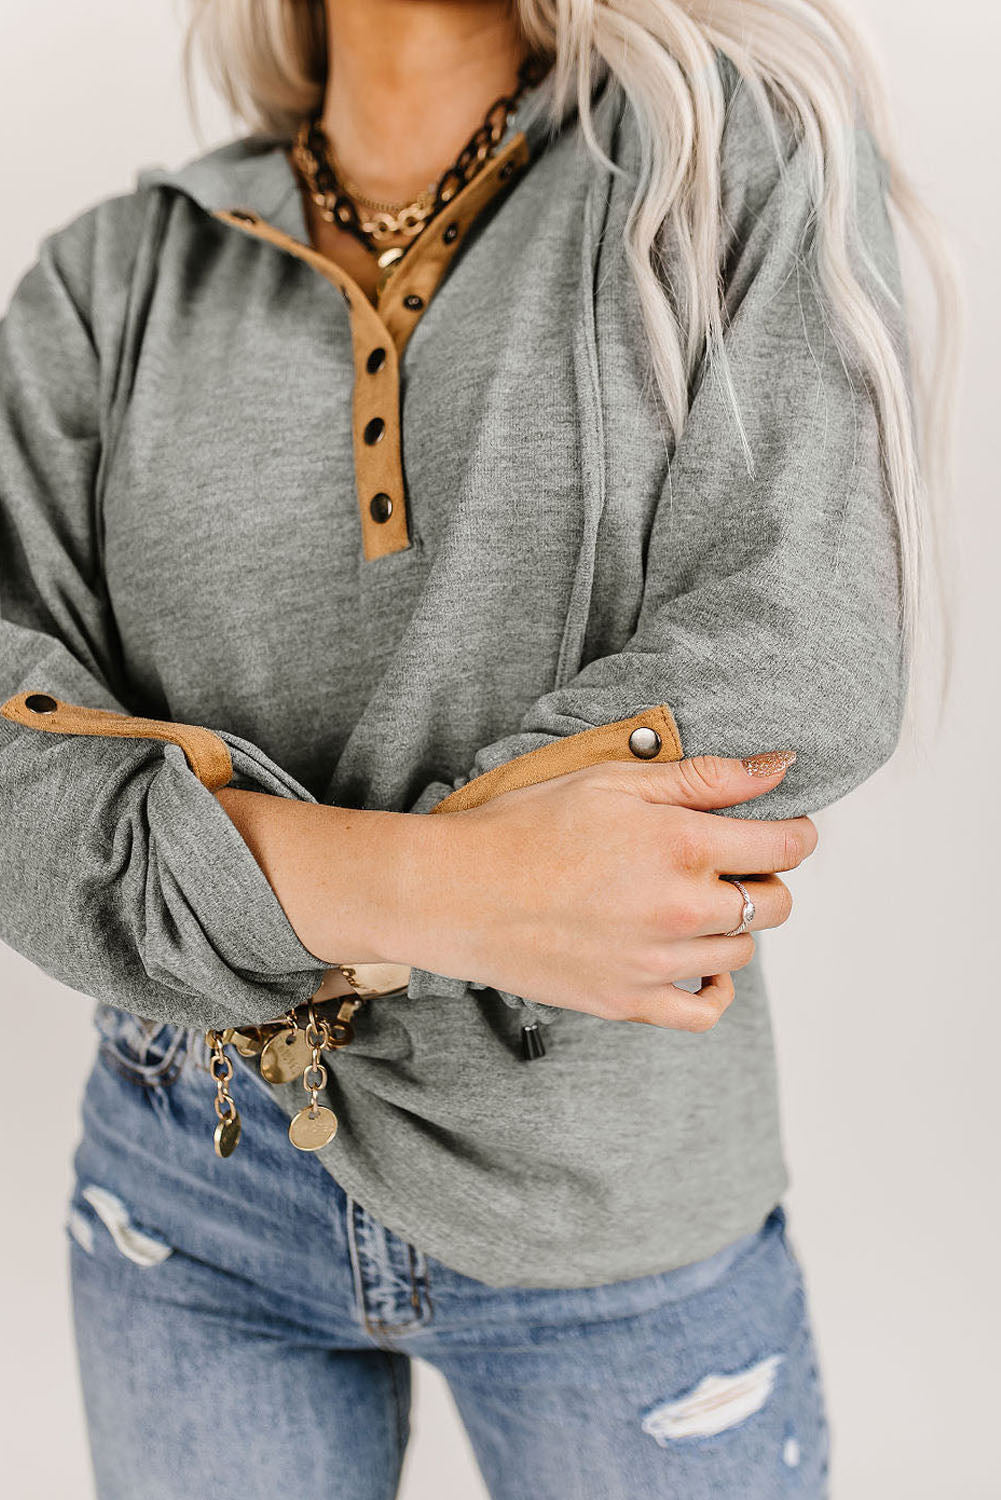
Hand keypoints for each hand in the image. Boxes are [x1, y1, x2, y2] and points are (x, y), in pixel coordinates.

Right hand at [400, 752, 816, 1030]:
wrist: (456, 891)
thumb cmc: (527, 826)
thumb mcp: (613, 781)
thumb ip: (704, 777)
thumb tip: (780, 766)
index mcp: (682, 844)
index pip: (787, 846)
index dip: (795, 832)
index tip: (780, 828)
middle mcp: (681, 907)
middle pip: (774, 904)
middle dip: (764, 878)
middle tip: (726, 862)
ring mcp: (657, 962)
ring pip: (742, 952)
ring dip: (732, 925)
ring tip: (691, 902)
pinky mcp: (629, 1001)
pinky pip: (705, 1011)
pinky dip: (714, 989)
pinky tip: (697, 962)